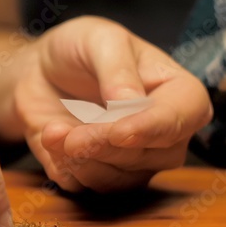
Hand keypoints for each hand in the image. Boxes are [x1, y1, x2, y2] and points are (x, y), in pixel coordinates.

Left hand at [12, 16, 211, 191]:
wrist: (41, 72)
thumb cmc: (80, 49)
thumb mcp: (100, 40)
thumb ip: (117, 68)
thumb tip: (131, 103)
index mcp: (178, 93)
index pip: (184, 118)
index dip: (152, 129)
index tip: (118, 131)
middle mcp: (164, 134)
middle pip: (150, 155)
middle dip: (105, 146)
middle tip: (70, 134)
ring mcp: (134, 162)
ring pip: (119, 178)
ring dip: (82, 160)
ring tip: (52, 131)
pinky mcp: (99, 176)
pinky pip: (87, 186)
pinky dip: (65, 167)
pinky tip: (50, 139)